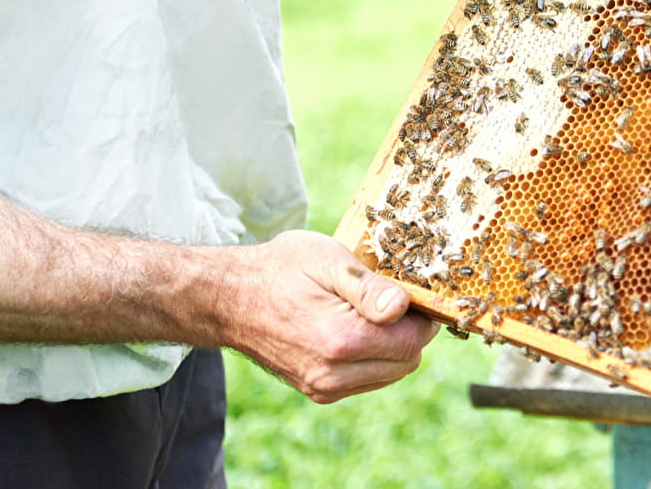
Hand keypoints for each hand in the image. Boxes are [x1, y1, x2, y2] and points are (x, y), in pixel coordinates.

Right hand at [225, 231, 438, 403]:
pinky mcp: (317, 391)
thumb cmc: (280, 270)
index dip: (421, 315)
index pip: (413, 342)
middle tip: (389, 299)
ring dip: (392, 346)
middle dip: (409, 332)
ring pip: (390, 374)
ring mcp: (323, 387)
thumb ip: (369, 288)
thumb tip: (403, 307)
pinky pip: (367, 380)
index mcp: (341, 341)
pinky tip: (355, 329)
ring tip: (368, 312)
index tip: (409, 292)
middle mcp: (333, 374)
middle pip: (407, 362)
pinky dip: (373, 358)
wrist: (229, 298)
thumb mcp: (327, 260)